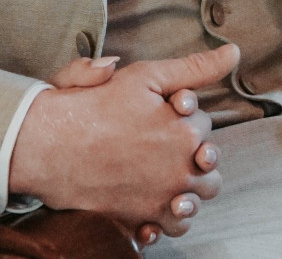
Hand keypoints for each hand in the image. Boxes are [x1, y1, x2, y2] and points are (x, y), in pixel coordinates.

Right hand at [10, 43, 236, 241]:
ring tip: (164, 173)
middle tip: (163, 143)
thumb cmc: (93, 106)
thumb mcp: (146, 75)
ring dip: (188, 187)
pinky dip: (168, 218)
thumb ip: (194, 67)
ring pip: (197, 200)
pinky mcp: (140, 220)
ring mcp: (161, 198)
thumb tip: (234, 53)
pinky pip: (173, 228)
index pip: (204, 124)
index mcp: (185, 131)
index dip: (183, 115)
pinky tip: (154, 200)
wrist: (48, 144)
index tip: (162, 112)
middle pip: (210, 164)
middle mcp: (180, 169)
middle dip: (195, 153)